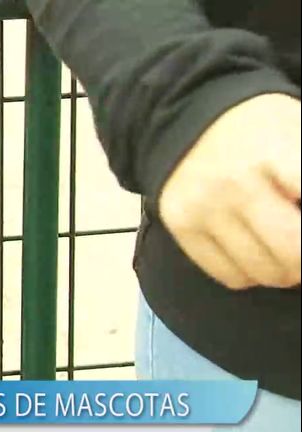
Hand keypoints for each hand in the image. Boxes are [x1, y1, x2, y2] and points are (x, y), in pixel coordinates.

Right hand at [159, 93, 300, 289]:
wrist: (187, 115)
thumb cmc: (261, 128)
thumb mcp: (300, 133)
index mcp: (274, 152)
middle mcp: (233, 184)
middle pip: (293, 252)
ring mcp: (201, 209)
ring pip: (264, 272)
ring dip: (286, 269)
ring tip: (285, 245)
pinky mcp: (180, 228)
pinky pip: (230, 276)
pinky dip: (253, 273)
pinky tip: (256, 249)